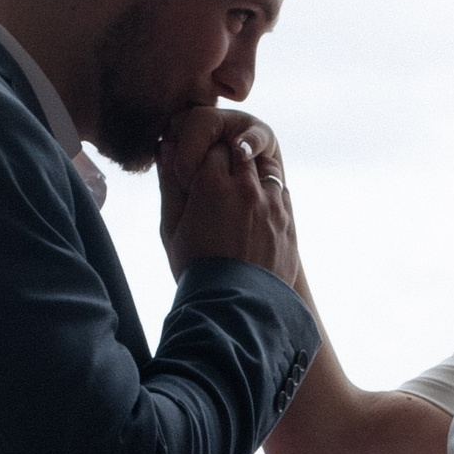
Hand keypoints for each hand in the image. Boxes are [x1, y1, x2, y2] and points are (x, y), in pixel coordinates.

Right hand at [161, 106, 298, 285]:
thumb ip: (170, 184)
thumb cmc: (195, 269)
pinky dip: (267, 190)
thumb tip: (166, 147)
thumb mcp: (171, 227)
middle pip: (238, 150)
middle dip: (226, 157)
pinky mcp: (288, 220)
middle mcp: (246, 188)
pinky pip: (280, 190)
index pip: (210, 145)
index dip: (202, 154)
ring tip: (237, 191)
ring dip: (250, 170)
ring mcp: (272, 203)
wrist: (236, 307)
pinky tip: (255, 207)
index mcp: (212, 185)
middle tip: (216, 176)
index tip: (197, 169)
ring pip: (263, 166)